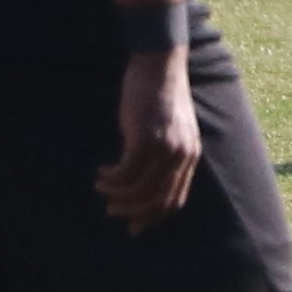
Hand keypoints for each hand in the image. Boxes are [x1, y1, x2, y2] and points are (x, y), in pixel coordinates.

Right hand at [95, 44, 201, 231]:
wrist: (159, 66)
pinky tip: (103, 172)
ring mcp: (165, 148)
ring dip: (117, 195)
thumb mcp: (168, 129)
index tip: (134, 226)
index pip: (175, 199)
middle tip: (113, 211)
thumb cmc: (159, 95)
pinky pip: (127, 172)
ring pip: (140, 190)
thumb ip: (161, 153)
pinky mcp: (146, 139)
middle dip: (133, 212)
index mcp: (190, 156)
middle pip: (158, 200)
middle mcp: (182, 156)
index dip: (154, 217)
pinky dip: (112, 178)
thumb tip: (140, 177)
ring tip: (102, 186)